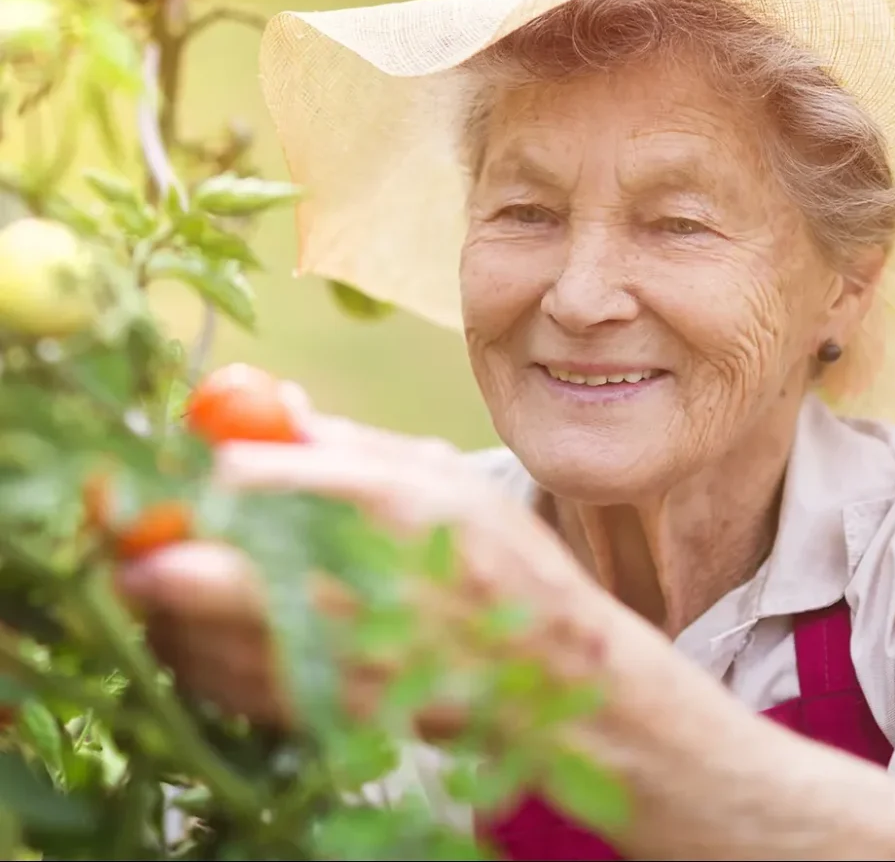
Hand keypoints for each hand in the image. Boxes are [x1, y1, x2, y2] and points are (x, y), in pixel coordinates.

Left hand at [118, 409, 607, 732]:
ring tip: (151, 566)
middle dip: (137, 542)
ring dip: (150, 600)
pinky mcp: (319, 714)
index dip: (181, 469)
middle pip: (191, 568)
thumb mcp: (443, 475)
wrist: (550, 675)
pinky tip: (191, 622)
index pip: (243, 481)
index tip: (154, 462)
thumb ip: (351, 442)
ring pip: (186, 635)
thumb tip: (270, 404)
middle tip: (118, 521)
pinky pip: (214, 684)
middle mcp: (349, 583)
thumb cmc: (499, 557)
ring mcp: (330, 660)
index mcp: (383, 505)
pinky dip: (184, 649)